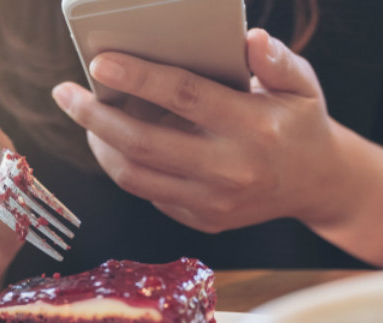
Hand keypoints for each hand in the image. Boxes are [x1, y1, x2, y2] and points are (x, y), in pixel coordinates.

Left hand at [51, 29, 354, 233]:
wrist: (318, 185)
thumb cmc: (300, 121)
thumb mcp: (302, 84)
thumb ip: (276, 60)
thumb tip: (249, 40)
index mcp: (255, 128)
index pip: (185, 97)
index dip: (138, 78)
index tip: (99, 63)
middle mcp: (232, 170)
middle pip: (144, 144)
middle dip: (94, 116)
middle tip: (64, 93)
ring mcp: (215, 202)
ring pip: (136, 176)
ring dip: (100, 145)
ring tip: (84, 117)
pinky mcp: (204, 221)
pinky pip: (149, 193)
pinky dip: (124, 166)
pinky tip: (113, 141)